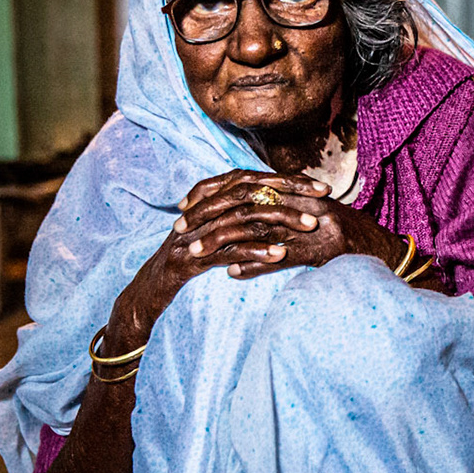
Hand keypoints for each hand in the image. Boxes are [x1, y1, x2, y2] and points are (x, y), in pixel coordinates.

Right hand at [103, 171, 326, 346]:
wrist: (149, 292)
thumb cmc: (189, 263)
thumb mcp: (218, 237)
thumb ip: (243, 222)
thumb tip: (281, 211)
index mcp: (211, 201)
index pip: (254, 180)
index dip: (289, 180)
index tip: (323, 186)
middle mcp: (203, 210)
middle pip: (251, 191)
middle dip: (291, 194)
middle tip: (324, 200)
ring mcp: (196, 233)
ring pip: (243, 218)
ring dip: (281, 220)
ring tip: (311, 226)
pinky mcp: (191, 257)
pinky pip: (228, 251)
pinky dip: (256, 251)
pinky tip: (281, 256)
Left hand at [174, 168, 402, 280]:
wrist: (387, 253)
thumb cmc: (349, 239)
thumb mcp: (314, 218)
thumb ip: (282, 213)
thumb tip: (247, 219)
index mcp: (298, 192)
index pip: (246, 184)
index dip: (212, 191)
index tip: (185, 204)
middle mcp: (304, 202)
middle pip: (245, 203)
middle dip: (208, 216)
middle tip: (180, 230)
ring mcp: (315, 225)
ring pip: (257, 229)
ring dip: (223, 242)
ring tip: (196, 254)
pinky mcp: (323, 249)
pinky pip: (283, 256)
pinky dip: (256, 265)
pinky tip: (233, 273)